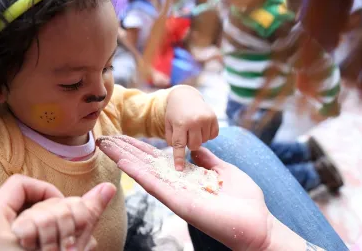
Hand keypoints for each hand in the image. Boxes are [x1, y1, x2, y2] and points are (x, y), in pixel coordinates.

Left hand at [0, 174, 115, 250]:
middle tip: (63, 243)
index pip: (21, 184)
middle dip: (52, 223)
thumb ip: (85, 214)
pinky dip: (34, 242)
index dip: (48, 193)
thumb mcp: (64, 249)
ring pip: (21, 222)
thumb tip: (107, 188)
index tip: (63, 212)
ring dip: (47, 236)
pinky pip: (11, 236)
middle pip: (24, 205)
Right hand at [97, 136, 270, 249]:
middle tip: (104, 138)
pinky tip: (123, 162)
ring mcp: (175, 194)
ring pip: (144, 173)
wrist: (257, 224)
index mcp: (185, 177)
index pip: (157, 159)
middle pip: (145, 164)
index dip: (139, 148)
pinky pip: (155, 185)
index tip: (123, 137)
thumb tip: (196, 148)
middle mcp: (176, 186)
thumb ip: (207, 160)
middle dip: (125, 151)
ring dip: (124, 159)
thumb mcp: (224, 171)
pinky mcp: (179, 203)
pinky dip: (138, 173)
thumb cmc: (244, 201)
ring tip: (106, 146)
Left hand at [165, 86, 218, 169]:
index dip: (179, 159)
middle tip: (186, 134)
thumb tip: (180, 155)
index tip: (180, 170)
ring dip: (198, 138)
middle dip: (190, 143)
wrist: (185, 96)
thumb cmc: (174, 113)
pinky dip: (207, 134)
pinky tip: (201, 126)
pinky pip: (213, 136)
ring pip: (204, 141)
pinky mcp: (214, 118)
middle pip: (194, 146)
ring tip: (193, 128)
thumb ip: (171, 140)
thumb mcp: (168, 124)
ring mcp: (206, 119)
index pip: (179, 145)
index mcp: (180, 123)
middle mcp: (194, 121)